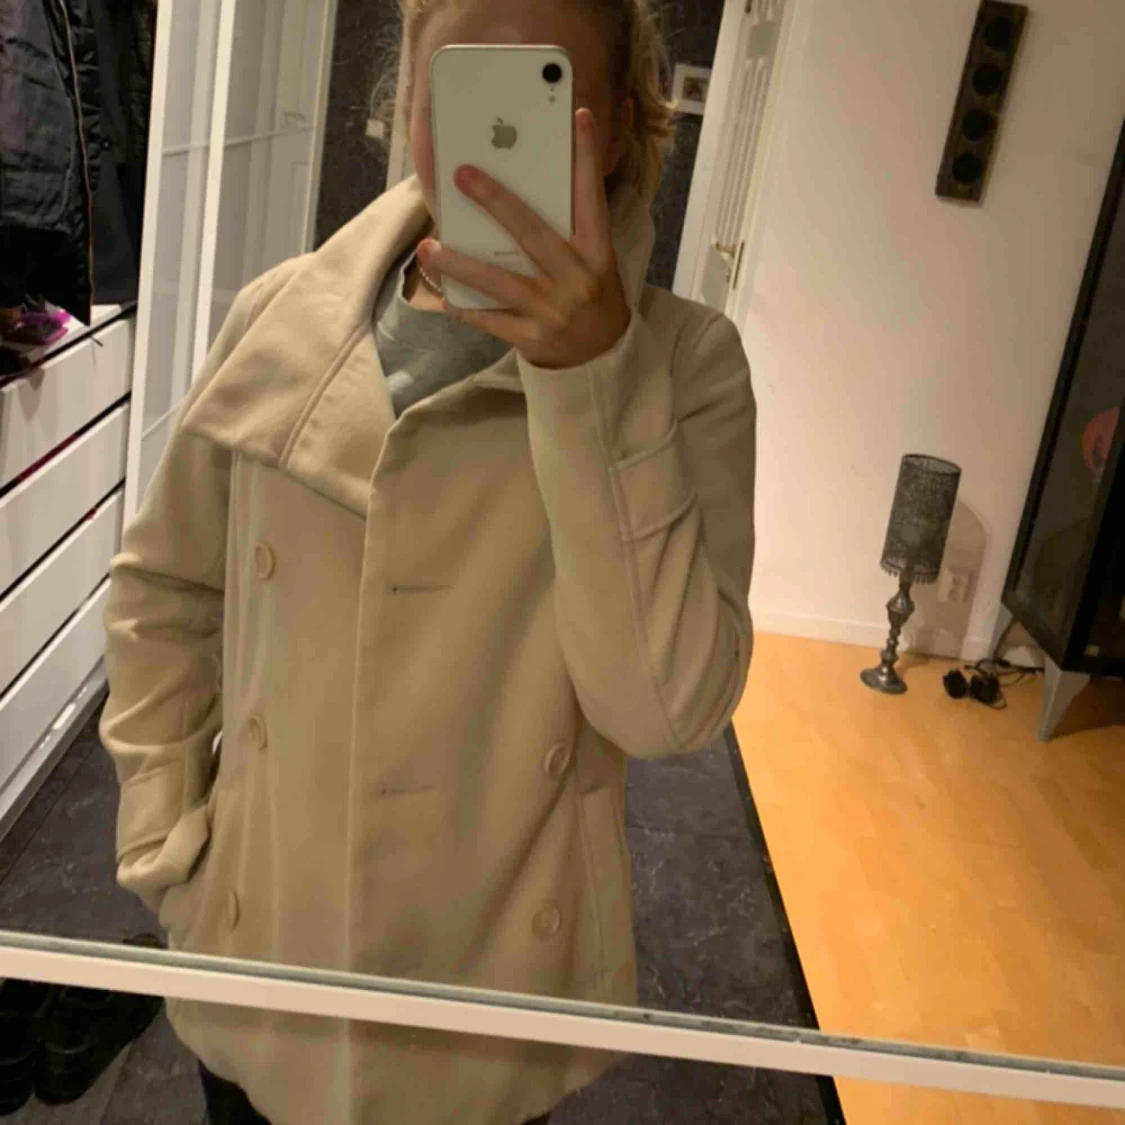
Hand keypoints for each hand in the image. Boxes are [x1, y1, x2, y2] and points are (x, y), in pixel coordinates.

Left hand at [417, 108, 631, 369]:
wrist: (600, 358)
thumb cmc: (589, 296)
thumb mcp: (592, 260)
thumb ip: (565, 228)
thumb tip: (514, 192)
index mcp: (596, 252)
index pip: (592, 198)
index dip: (588, 157)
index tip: (580, 116)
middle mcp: (576, 279)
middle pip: (532, 233)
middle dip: (496, 201)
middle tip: (462, 174)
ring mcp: (552, 311)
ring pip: (499, 282)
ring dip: (460, 264)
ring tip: (429, 247)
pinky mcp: (532, 338)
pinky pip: (489, 320)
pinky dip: (464, 308)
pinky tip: (441, 296)